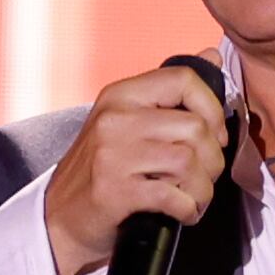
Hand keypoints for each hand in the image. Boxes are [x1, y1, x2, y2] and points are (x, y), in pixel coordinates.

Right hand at [41, 62, 231, 274]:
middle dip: (212, 160)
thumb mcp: (127, 123)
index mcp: (121, 95)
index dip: (213, 109)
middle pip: (195, 127)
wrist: (61, 220)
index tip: (214, 137)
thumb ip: (168, 94)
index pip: (184, 79)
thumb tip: (213, 55)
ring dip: (203, 188)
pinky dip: (188, 209)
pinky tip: (182, 213)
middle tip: (203, 177)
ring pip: (189, 162)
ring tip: (193, 198)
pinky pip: (173, 196)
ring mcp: (112, 154)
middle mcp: (115, 118)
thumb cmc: (102, 172)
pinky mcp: (114, 191)